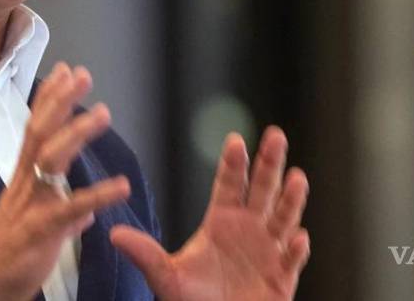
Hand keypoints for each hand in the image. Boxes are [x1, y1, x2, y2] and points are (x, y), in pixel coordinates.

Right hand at [0, 63, 131, 300]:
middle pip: (41, 132)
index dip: (49, 97)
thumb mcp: (36, 218)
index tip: (64, 70)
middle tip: (81, 74)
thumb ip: (61, 207)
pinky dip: (96, 195)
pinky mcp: (41, 228)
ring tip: (103, 113)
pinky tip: (120, 185)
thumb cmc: (12, 245)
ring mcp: (32, 201)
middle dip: (60, 101)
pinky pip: (71, 208)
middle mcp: (26, 180)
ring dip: (77, 133)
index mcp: (24, 174)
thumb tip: (85, 209)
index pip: (36, 126)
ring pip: (51, 158)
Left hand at [111, 126, 309, 300]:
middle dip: (269, 163)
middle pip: (263, 190)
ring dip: (291, 199)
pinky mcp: (282, 278)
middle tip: (275, 136)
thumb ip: (145, 254)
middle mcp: (249, 229)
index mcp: (222, 222)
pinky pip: (292, 260)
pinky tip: (300, 237)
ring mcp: (268, 251)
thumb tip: (114, 234)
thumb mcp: (166, 277)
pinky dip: (297, 250)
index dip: (233, 164)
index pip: (229, 185)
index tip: (235, 140)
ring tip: (297, 178)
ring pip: (284, 219)